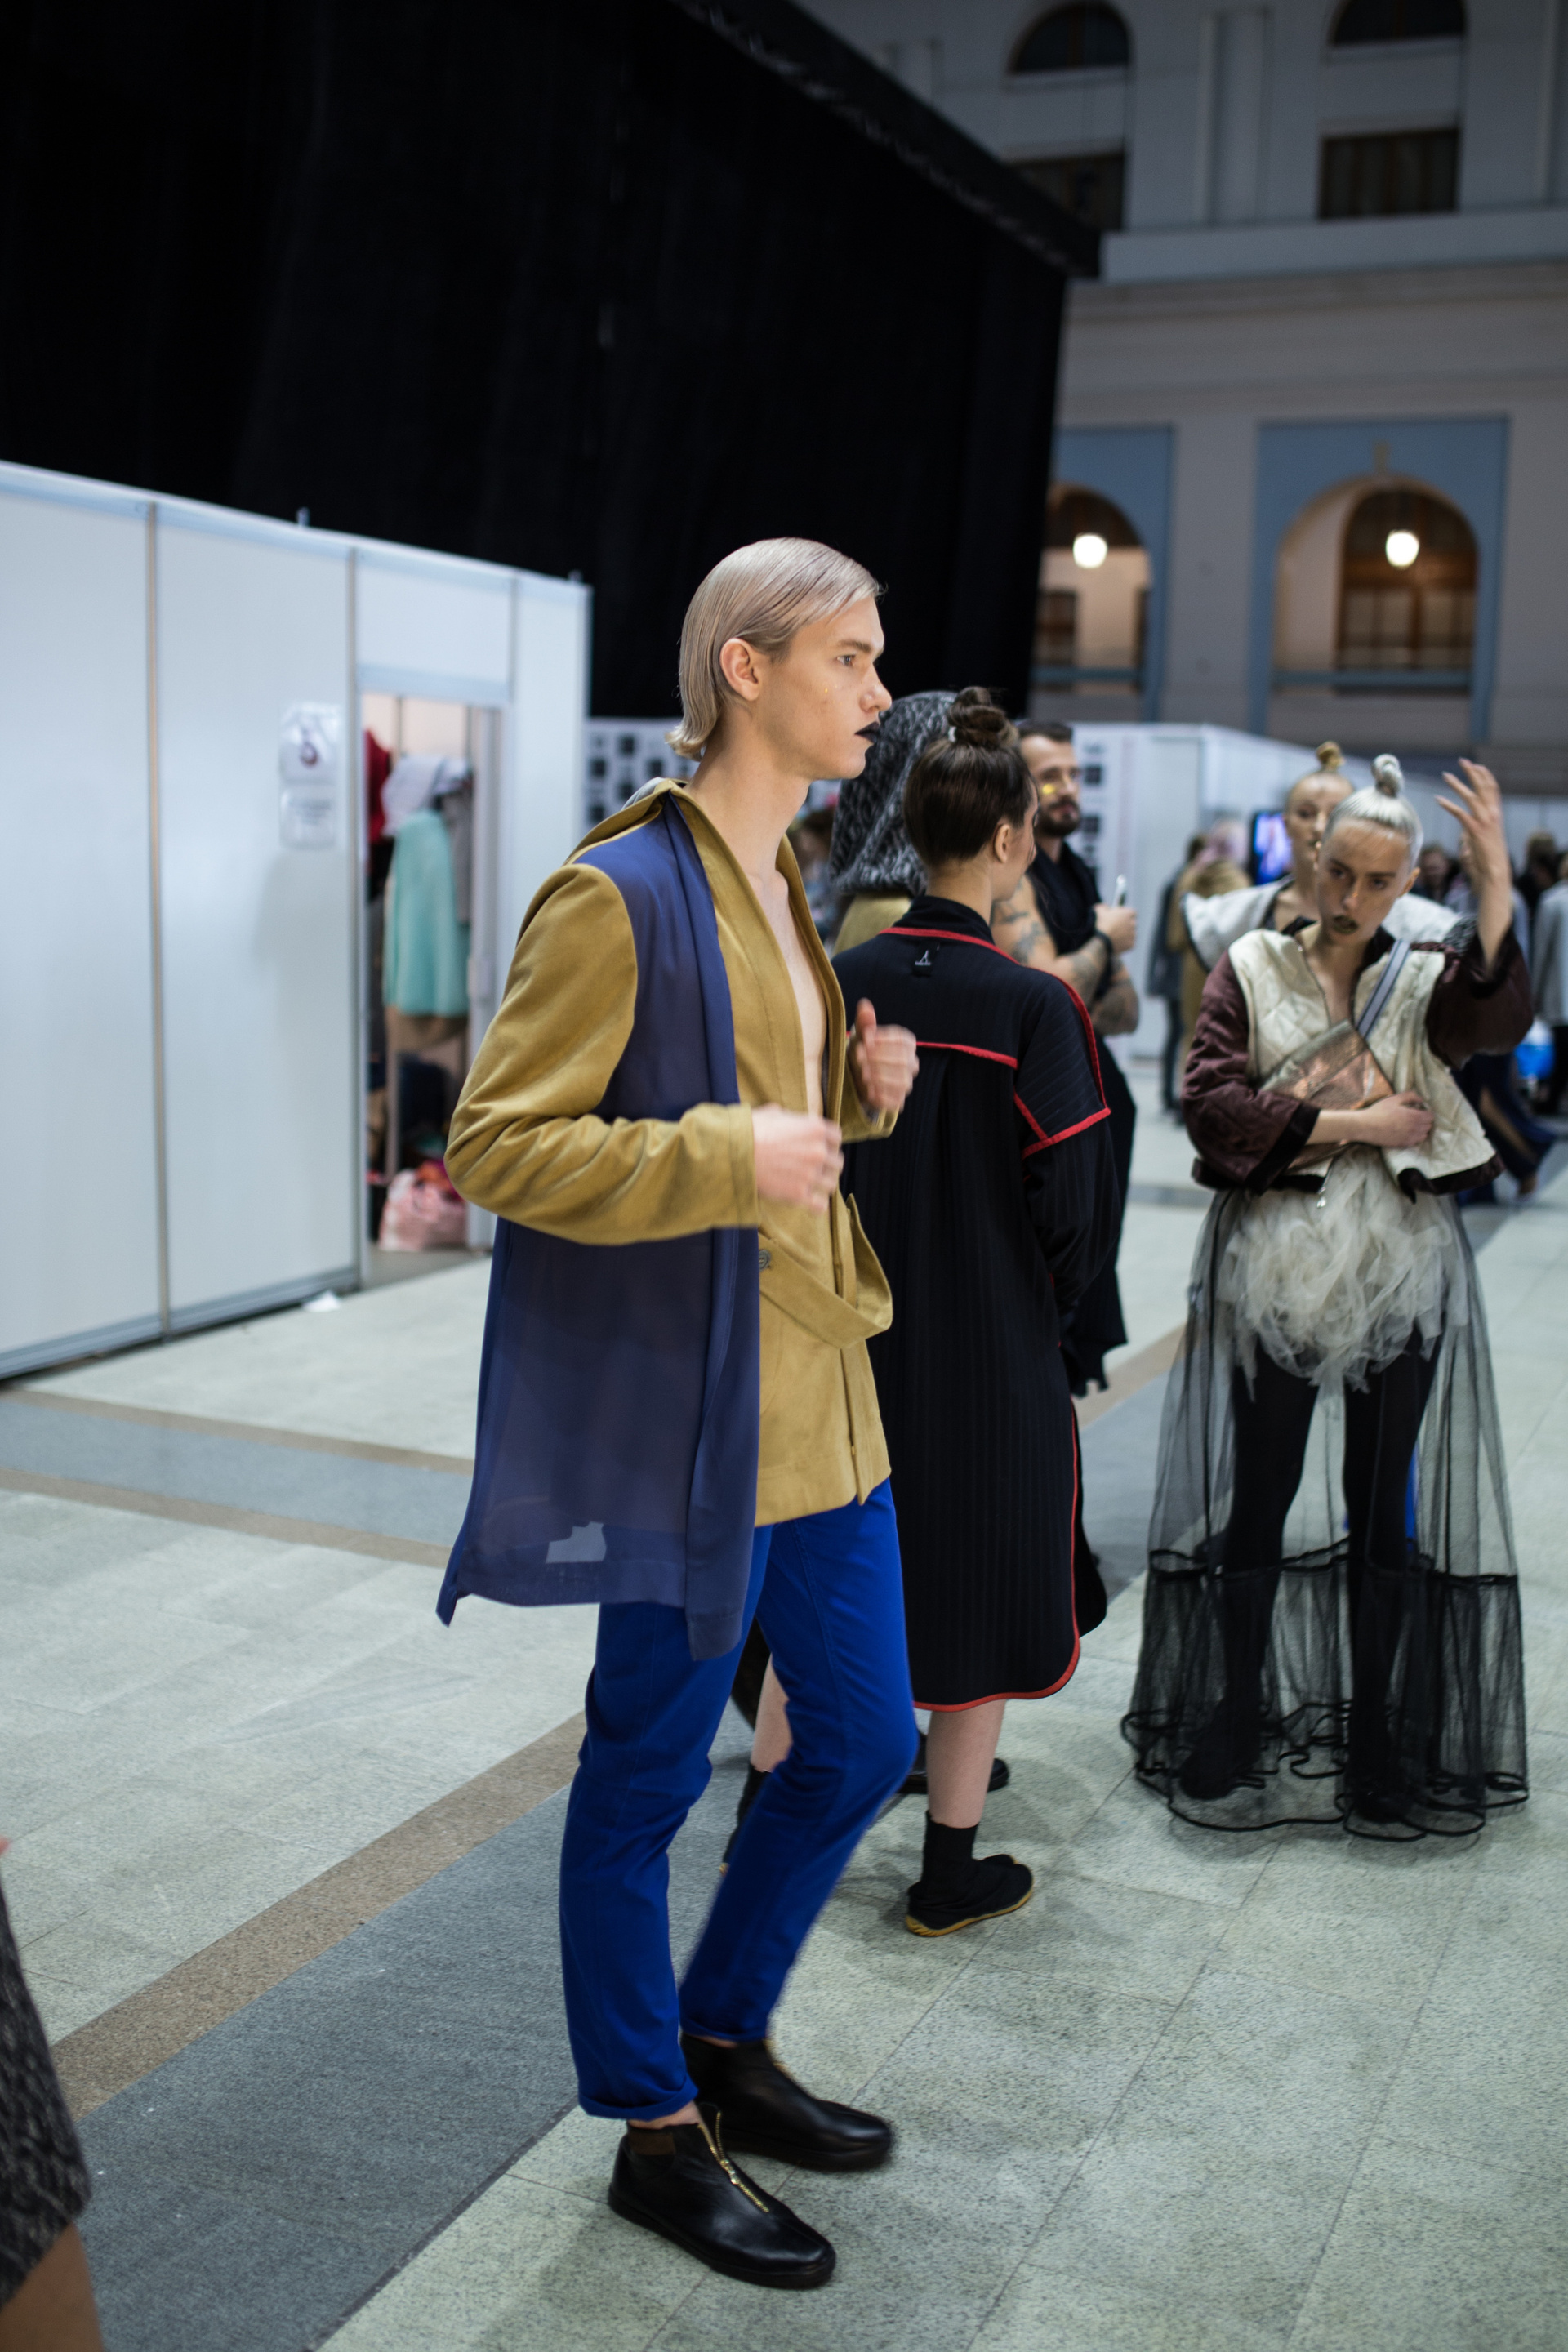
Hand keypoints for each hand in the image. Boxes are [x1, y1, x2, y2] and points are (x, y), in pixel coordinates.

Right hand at [752, 1105, 842, 1212]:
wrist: (735, 1153)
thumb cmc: (750, 1130)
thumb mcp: (772, 1113)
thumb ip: (788, 1117)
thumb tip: (785, 1118)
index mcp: (815, 1128)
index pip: (836, 1138)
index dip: (828, 1143)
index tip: (820, 1148)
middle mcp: (818, 1151)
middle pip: (837, 1162)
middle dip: (827, 1165)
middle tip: (814, 1168)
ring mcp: (810, 1174)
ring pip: (831, 1183)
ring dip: (822, 1184)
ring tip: (811, 1185)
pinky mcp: (799, 1194)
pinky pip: (820, 1205)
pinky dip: (817, 1205)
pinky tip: (811, 1202)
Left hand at [847, 1000, 918, 1114]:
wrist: (854, 1076)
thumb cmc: (861, 1051)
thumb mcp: (860, 1036)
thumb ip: (864, 1022)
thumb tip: (864, 1004)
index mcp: (906, 1043)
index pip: (902, 1039)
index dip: (884, 1039)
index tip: (865, 1038)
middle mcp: (911, 1063)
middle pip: (904, 1060)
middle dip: (879, 1057)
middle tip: (858, 1056)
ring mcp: (906, 1083)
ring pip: (902, 1081)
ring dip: (880, 1076)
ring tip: (861, 1073)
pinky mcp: (898, 1101)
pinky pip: (895, 1100)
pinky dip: (881, 1095)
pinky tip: (867, 1089)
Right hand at [1093, 902, 1136, 954]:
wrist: (1103, 941)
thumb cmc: (1103, 925)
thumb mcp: (1100, 912)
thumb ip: (1102, 907)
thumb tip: (1101, 906)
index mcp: (1128, 914)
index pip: (1132, 912)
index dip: (1126, 915)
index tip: (1120, 917)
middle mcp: (1133, 923)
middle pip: (1132, 923)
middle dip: (1126, 925)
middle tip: (1117, 927)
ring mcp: (1133, 934)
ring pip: (1131, 933)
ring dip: (1126, 934)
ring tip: (1115, 936)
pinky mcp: (1131, 944)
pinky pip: (1129, 943)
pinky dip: (1124, 943)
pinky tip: (1117, 942)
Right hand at [1357, 1091, 1433, 1150]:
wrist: (1365, 1126)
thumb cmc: (1379, 1111)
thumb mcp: (1394, 1099)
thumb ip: (1410, 1096)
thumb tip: (1421, 1099)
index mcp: (1414, 1116)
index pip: (1430, 1116)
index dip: (1426, 1112)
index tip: (1418, 1110)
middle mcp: (1414, 1128)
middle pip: (1429, 1126)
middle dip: (1424, 1121)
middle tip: (1414, 1116)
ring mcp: (1409, 1138)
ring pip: (1424, 1135)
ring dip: (1421, 1130)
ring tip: (1411, 1125)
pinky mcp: (1403, 1144)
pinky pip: (1416, 1141)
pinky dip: (1414, 1137)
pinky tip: (1406, 1132)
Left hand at [1437, 760, 1507, 894]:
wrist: (1495, 871)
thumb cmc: (1488, 860)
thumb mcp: (1481, 841)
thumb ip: (1472, 833)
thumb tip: (1463, 832)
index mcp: (1496, 815)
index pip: (1493, 790)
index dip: (1485, 776)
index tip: (1477, 766)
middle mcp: (1493, 815)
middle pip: (1483, 787)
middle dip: (1473, 772)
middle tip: (1463, 760)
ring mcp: (1485, 821)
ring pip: (1471, 796)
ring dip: (1457, 784)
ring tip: (1446, 775)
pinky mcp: (1475, 830)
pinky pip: (1460, 813)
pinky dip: (1448, 805)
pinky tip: (1438, 798)